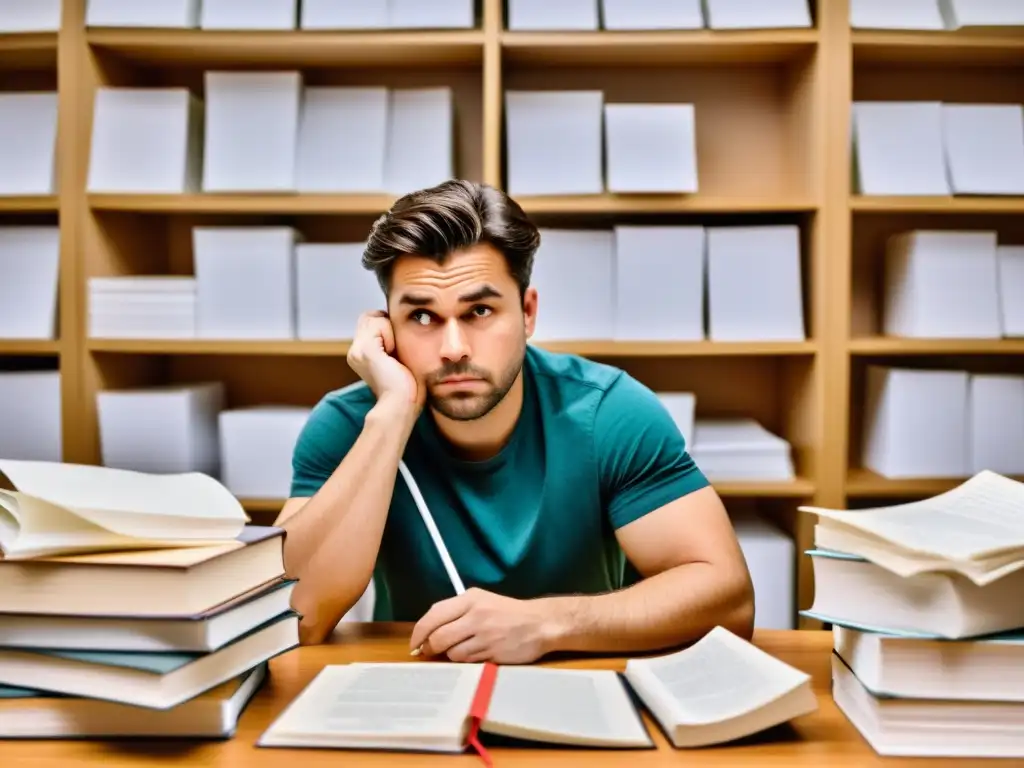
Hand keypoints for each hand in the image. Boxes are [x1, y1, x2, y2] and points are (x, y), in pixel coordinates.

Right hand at [347, 310, 422, 409]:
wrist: (401, 407)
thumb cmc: (407, 390)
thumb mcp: (399, 361)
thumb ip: (393, 344)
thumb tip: (398, 324)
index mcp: (361, 355)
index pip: (370, 322)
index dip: (387, 327)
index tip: (397, 350)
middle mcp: (355, 352)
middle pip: (370, 316)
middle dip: (387, 324)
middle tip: (396, 350)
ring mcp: (357, 350)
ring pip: (374, 316)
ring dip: (390, 330)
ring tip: (394, 355)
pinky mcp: (365, 350)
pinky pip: (379, 322)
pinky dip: (391, 334)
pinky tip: (393, 355)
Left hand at [409, 588, 561, 664]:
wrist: (540, 623)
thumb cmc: (508, 612)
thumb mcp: (481, 601)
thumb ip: (456, 612)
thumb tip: (427, 633)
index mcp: (470, 599)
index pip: (434, 615)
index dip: (419, 632)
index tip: (414, 643)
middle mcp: (476, 615)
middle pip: (438, 637)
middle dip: (430, 648)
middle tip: (429, 652)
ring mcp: (485, 636)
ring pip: (452, 652)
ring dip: (450, 655)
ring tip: (461, 649)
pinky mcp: (493, 653)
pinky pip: (467, 661)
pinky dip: (465, 660)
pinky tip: (474, 654)